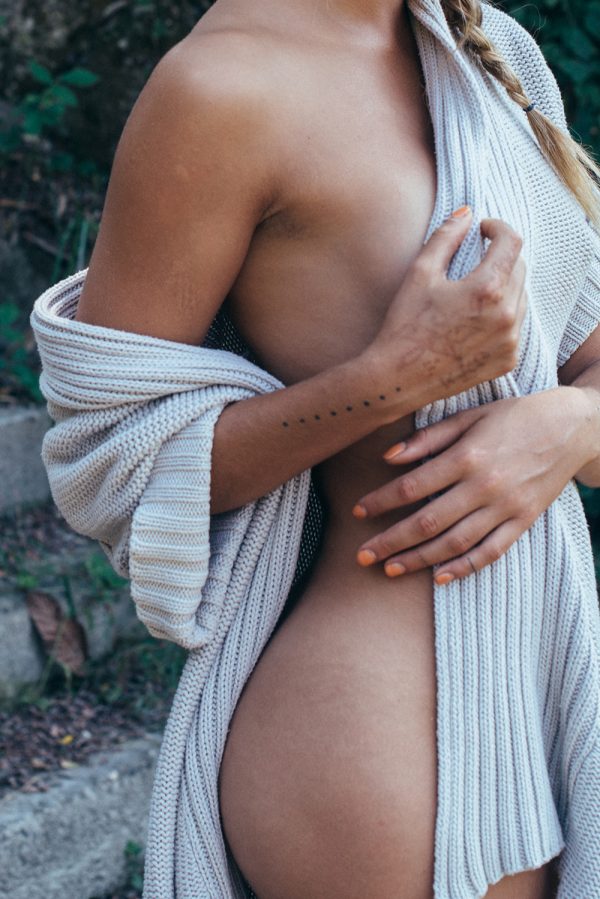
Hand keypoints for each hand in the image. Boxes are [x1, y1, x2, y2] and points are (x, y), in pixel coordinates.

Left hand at [352, 387, 595, 583]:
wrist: (572, 427)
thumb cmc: (514, 416)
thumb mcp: (470, 415)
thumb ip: (428, 437)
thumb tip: (387, 457)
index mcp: (467, 456)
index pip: (412, 486)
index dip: (380, 502)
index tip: (357, 511)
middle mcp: (484, 486)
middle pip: (428, 522)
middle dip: (390, 541)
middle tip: (361, 556)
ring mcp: (505, 508)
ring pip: (455, 543)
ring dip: (419, 559)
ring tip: (390, 569)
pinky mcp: (522, 522)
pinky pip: (490, 552)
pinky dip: (464, 567)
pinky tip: (439, 577)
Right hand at [364, 206, 527, 418]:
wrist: (398, 379)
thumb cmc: (405, 325)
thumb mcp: (420, 273)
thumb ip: (446, 237)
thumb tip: (466, 212)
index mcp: (488, 289)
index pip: (512, 241)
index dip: (498, 228)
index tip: (483, 230)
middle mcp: (507, 315)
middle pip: (520, 268)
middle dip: (500, 257)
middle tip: (475, 259)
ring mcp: (510, 341)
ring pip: (520, 298)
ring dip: (504, 287)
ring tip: (473, 292)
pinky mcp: (507, 360)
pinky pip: (515, 327)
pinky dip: (502, 316)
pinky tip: (474, 321)